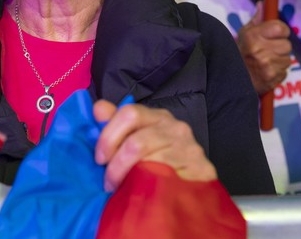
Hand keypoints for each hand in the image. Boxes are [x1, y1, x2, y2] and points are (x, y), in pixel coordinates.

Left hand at [93, 100, 215, 191]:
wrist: (192, 188)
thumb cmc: (159, 161)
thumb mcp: (136, 140)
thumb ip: (116, 124)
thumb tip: (98, 108)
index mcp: (158, 116)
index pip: (129, 113)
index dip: (108, 136)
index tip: (99, 158)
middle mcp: (176, 127)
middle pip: (136, 141)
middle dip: (116, 163)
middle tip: (108, 180)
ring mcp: (191, 148)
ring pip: (150, 162)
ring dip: (129, 179)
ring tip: (122, 190)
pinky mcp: (202, 170)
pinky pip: (168, 178)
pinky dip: (149, 186)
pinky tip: (144, 193)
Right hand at [237, 2, 291, 93]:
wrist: (234, 78)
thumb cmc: (240, 53)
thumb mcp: (245, 34)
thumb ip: (257, 20)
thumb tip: (263, 4)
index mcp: (253, 36)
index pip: (281, 28)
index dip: (281, 31)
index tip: (275, 34)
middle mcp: (260, 50)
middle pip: (287, 44)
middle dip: (280, 46)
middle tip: (268, 49)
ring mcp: (267, 65)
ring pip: (287, 58)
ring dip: (280, 59)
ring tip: (266, 61)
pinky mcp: (272, 77)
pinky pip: (285, 70)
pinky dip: (278, 70)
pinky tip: (267, 69)